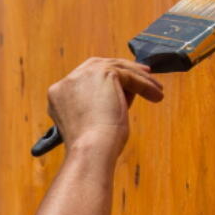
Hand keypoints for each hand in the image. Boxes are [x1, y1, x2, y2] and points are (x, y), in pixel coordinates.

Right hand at [46, 58, 162, 160]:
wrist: (91, 149)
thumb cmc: (92, 146)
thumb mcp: (88, 120)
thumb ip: (97, 102)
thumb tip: (124, 90)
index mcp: (57, 94)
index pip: (83, 78)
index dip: (103, 79)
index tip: (122, 83)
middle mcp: (67, 81)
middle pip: (98, 66)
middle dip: (121, 69)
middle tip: (142, 73)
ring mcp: (83, 75)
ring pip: (116, 68)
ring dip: (139, 78)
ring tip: (156, 90)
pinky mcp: (103, 73)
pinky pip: (129, 75)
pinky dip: (145, 85)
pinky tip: (156, 96)